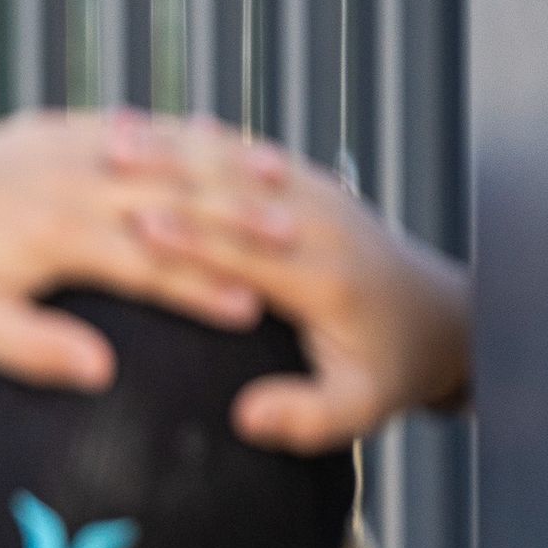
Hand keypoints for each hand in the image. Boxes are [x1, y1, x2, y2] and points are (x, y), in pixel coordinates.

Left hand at [0, 110, 271, 392]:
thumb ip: (37, 350)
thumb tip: (104, 370)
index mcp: (56, 235)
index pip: (151, 263)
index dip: (205, 288)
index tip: (257, 310)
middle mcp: (65, 182)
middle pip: (170, 200)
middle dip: (236, 219)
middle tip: (301, 237)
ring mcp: (57, 147)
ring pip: (157, 154)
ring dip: (216, 165)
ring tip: (278, 175)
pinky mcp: (44, 130)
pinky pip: (122, 127)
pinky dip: (169, 135)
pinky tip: (204, 137)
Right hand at [116, 119, 471, 451]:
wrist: (438, 318)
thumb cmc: (387, 368)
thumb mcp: (359, 409)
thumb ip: (306, 418)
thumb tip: (246, 417)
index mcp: (326, 279)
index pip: (249, 253)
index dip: (192, 241)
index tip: (138, 230)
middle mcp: (323, 225)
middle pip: (234, 193)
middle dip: (170, 180)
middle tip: (109, 171)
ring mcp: (317, 194)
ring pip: (235, 160)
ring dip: (174, 150)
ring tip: (117, 141)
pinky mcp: (306, 181)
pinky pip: (243, 150)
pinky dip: (195, 141)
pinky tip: (152, 129)